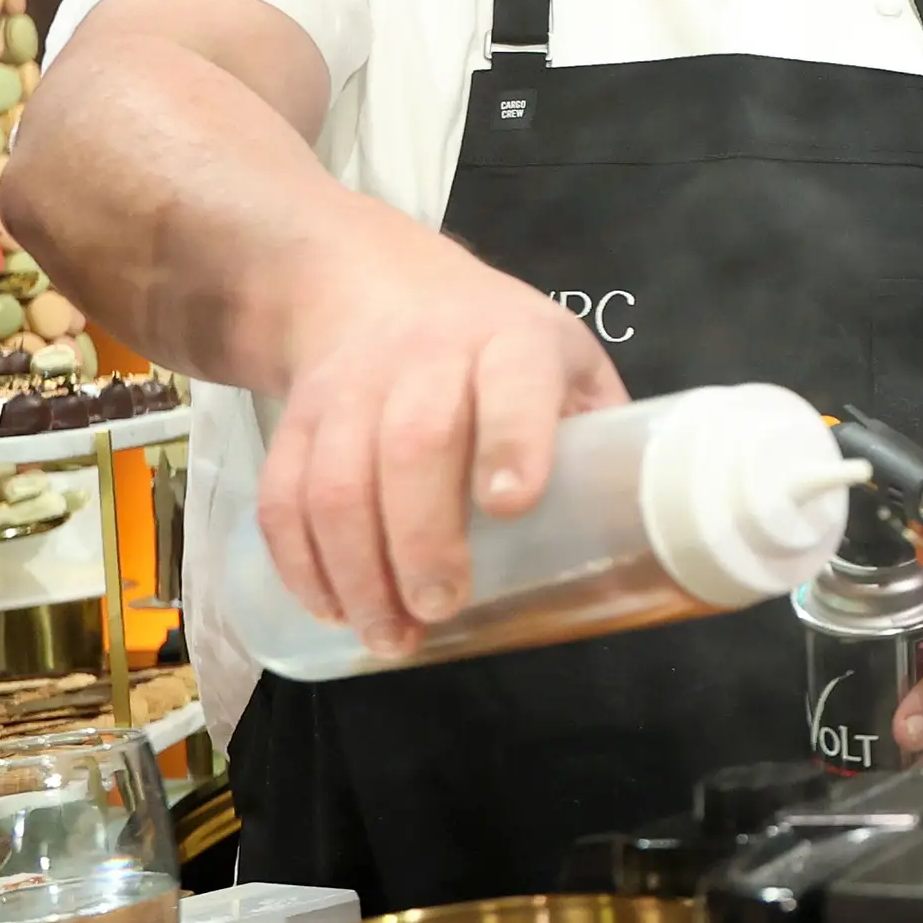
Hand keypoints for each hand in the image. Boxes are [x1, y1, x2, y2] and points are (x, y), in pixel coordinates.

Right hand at [252, 219, 622, 656]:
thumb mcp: (566, 360)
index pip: (511, 380)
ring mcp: (354, 386)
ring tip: (390, 634)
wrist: (377, 287)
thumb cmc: (498, 347)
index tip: (512, 504)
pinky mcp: (298, 419)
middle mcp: (427, 356)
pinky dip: (301, 563)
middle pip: (413, 444)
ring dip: (356, 569)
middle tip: (440, 605)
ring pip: (336, 479)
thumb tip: (640, 535)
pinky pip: (283, 495)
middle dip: (423, 537)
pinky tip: (333, 608)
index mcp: (513, 341)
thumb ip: (596, 433)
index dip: (511, 438)